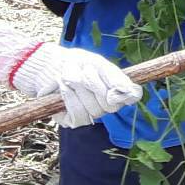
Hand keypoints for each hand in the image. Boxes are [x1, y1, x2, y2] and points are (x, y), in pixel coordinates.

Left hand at [13, 44, 142, 126]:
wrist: (51, 66)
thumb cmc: (77, 63)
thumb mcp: (97, 63)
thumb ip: (114, 76)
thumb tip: (128, 91)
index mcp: (117, 89)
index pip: (132, 96)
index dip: (127, 93)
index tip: (114, 86)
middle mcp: (107, 105)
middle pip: (111, 105)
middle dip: (95, 84)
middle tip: (85, 71)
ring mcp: (90, 114)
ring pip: (95, 110)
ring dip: (80, 89)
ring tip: (70, 76)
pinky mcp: (72, 120)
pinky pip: (78, 115)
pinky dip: (70, 98)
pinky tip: (63, 87)